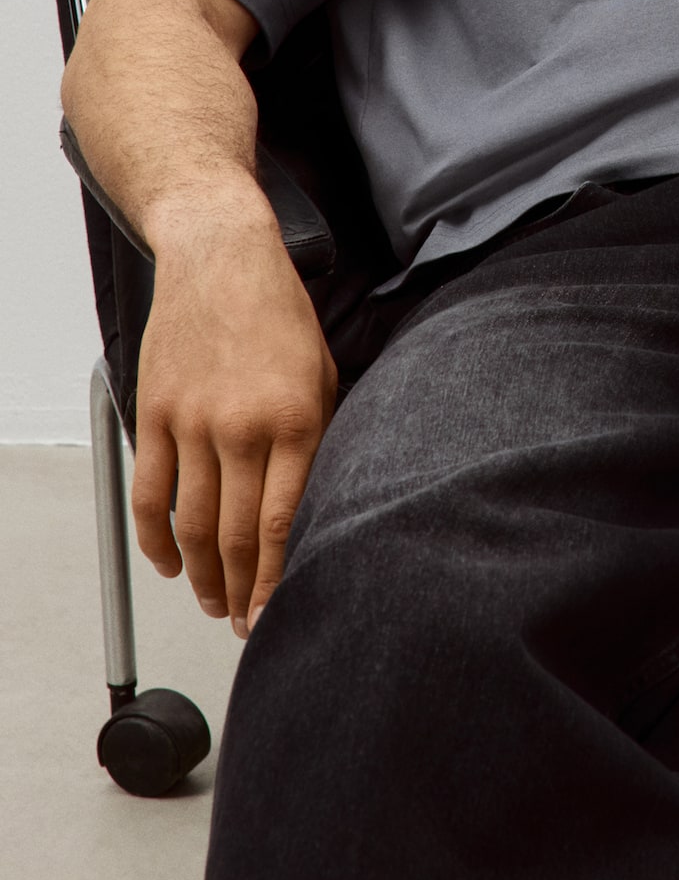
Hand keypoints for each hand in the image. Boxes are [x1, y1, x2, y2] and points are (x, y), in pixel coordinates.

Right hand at [131, 183, 335, 638]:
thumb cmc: (282, 315)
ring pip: (191, 523)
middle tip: (245, 622)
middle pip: (234, 535)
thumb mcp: (327, 375)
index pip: (280, 525)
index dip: (275, 581)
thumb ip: (321, 441)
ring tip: (213, 602)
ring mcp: (193, 422)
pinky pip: (150, 492)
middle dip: (241, 590)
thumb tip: (320, 508)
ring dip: (201, 574)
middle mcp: (243, 427)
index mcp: (296, 421)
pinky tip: (169, 564)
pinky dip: (155, 538)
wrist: (223, 257)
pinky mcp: (156, 413)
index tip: (275, 615)